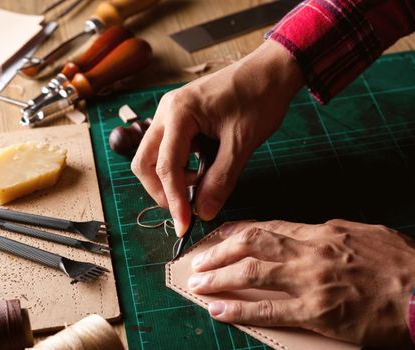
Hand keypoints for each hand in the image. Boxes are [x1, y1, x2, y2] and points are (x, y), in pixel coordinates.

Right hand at [131, 40, 303, 235]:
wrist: (270, 70)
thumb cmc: (259, 98)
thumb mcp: (242, 143)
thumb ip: (221, 179)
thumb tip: (204, 213)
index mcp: (179, 113)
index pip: (166, 167)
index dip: (174, 201)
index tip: (185, 226)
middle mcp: (166, 112)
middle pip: (144, 163)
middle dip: (161, 192)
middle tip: (185, 209)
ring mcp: (169, 113)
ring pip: (152, 157)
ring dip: (168, 180)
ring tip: (198, 187)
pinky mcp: (179, 118)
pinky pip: (167, 149)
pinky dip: (178, 167)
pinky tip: (199, 172)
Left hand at [188, 220, 414, 347]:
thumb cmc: (403, 263)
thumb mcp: (368, 234)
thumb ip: (336, 233)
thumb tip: (315, 232)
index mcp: (323, 231)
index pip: (271, 226)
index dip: (240, 231)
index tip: (221, 234)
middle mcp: (310, 250)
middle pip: (253, 243)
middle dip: (221, 250)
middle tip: (199, 258)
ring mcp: (311, 280)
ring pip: (253, 272)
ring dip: (220, 276)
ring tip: (197, 282)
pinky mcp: (316, 311)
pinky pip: (268, 309)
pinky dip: (239, 309)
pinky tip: (218, 310)